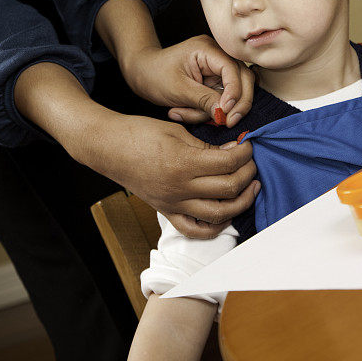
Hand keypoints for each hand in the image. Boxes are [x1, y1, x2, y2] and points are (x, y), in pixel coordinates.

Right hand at [75, 109, 259, 238]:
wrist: (109, 148)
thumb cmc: (140, 133)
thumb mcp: (178, 131)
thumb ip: (206, 146)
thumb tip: (232, 151)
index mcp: (184, 163)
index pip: (228, 162)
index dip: (245, 153)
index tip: (248, 144)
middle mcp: (180, 188)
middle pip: (229, 188)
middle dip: (248, 174)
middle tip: (252, 162)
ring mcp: (173, 204)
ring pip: (219, 214)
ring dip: (241, 201)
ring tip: (250, 187)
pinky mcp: (166, 211)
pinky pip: (196, 229)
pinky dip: (216, 226)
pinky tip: (227, 213)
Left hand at [122, 35, 254, 126]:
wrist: (140, 73)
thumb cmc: (154, 74)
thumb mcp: (178, 89)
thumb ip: (204, 100)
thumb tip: (226, 113)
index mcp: (207, 49)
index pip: (233, 70)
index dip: (235, 92)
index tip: (226, 112)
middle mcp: (217, 56)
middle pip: (243, 79)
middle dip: (236, 103)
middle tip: (227, 122)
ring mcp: (216, 70)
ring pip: (233, 94)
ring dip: (213, 110)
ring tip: (182, 113)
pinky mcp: (213, 83)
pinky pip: (219, 100)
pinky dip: (206, 111)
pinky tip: (183, 111)